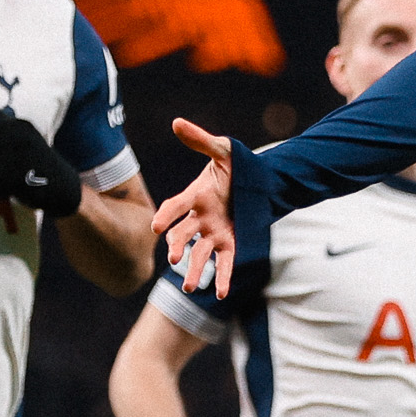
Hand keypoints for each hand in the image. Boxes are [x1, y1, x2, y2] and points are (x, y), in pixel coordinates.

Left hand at [0, 106, 81, 217]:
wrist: (63, 188)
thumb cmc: (37, 160)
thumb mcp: (22, 135)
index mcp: (18, 125)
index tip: (6, 149)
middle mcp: (17, 138)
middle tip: (12, 166)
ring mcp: (16, 158)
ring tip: (12, 177)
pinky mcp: (13, 178)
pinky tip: (12, 188)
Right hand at [152, 119, 237, 297]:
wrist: (260, 181)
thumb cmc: (237, 164)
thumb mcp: (222, 151)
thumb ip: (201, 141)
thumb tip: (176, 122)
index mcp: (195, 196)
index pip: (176, 207)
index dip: (166, 216)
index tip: (155, 227)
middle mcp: (200, 217)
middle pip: (184, 235)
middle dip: (178, 247)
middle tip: (173, 259)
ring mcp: (214, 233)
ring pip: (200, 254)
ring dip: (194, 270)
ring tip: (189, 287)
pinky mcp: (230, 244)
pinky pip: (224, 264)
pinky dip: (222, 278)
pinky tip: (221, 294)